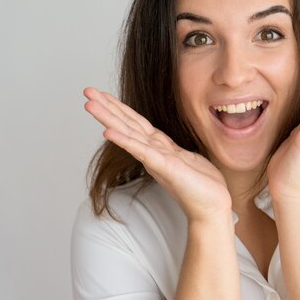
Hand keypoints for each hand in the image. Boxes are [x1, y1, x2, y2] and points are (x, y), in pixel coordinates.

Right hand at [83, 87, 231, 222]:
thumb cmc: (202, 185)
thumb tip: (167, 144)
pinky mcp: (165, 167)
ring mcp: (157, 159)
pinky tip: (107, 132)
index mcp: (160, 148)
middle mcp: (154, 152)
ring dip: (108, 118)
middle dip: (106, 107)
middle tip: (87, 91)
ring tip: (89, 104)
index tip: (103, 94)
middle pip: (126, 125)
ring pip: (128, 134)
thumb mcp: (188, 159)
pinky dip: (125, 141)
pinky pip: (142, 151)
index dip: (120, 108)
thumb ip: (174, 150)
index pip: (136, 123)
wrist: (212, 207)